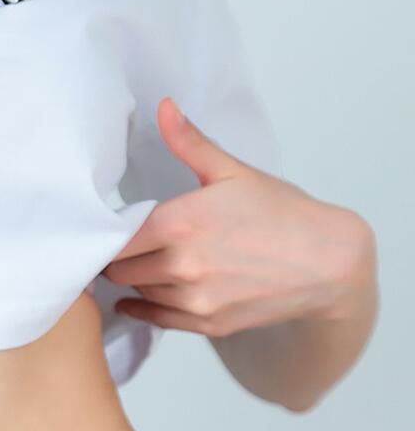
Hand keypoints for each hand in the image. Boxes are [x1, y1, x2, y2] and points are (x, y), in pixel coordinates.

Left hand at [100, 96, 363, 335]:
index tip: (102, 225)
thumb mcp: (232, 171)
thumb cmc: (283, 213)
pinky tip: (136, 298)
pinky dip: (144, 307)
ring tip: (129, 265)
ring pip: (136, 292)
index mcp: (180, 222)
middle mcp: (182, 264)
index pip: (114, 235)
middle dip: (112, 256)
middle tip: (110, 246)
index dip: (104, 229)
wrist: (328, 262)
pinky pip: (158, 319)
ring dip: (132, 279)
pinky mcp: (209, 324)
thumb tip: (164, 106)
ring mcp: (196, 298)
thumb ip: (189, 142)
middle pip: (118, 267)